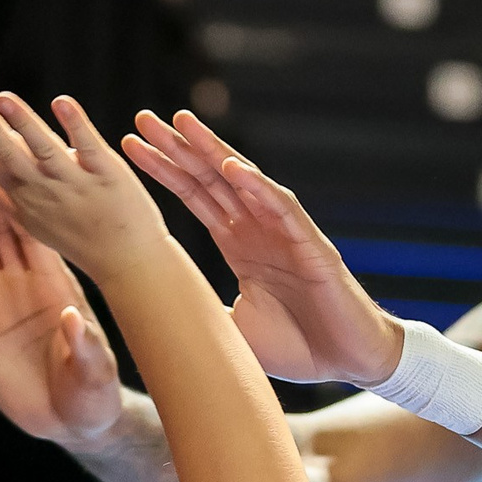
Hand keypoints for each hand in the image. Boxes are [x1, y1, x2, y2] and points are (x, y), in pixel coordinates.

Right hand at [0, 88, 169, 281]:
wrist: (130, 263)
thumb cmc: (81, 238)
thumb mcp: (32, 219)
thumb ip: (0, 192)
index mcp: (24, 200)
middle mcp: (43, 192)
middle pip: (5, 153)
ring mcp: (74, 183)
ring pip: (42, 149)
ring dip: (21, 121)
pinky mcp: (107, 176)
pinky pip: (88, 148)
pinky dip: (75, 125)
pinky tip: (61, 102)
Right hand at [0, 163, 122, 446]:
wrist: (69, 421)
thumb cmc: (92, 394)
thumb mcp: (93, 370)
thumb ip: (82, 345)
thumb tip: (70, 320)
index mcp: (59, 280)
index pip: (40, 226)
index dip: (28, 192)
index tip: (21, 159)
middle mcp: (26, 278)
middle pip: (5, 219)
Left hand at [125, 109, 402, 385]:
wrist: (350, 363)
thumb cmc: (300, 347)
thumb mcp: (234, 330)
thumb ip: (203, 313)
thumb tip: (163, 316)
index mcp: (239, 246)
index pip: (196, 198)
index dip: (165, 171)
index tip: (132, 146)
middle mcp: (258, 230)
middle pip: (212, 179)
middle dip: (178, 148)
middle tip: (143, 118)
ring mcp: (284, 233)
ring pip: (244, 182)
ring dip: (213, 150)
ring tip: (181, 123)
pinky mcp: (310, 245)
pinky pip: (281, 209)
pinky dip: (258, 186)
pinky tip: (232, 165)